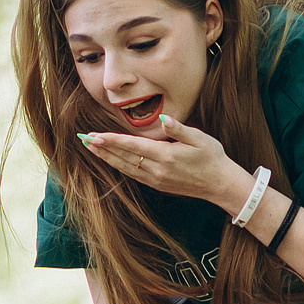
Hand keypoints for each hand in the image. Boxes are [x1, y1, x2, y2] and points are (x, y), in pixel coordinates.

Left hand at [78, 115, 251, 208]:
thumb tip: (164, 119)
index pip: (133, 146)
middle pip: (124, 157)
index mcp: (166, 156)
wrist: (220, 184)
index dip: (112, 141)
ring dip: (107, 158)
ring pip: (125, 168)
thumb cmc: (212, 157)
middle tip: (83, 139)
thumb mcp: (200, 138)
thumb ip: (180, 129)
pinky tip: (111, 161)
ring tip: (91, 149)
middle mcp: (157, 170)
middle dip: (103, 148)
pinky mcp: (158, 184)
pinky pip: (133, 175)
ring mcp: (156, 179)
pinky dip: (119, 167)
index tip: (95, 136)